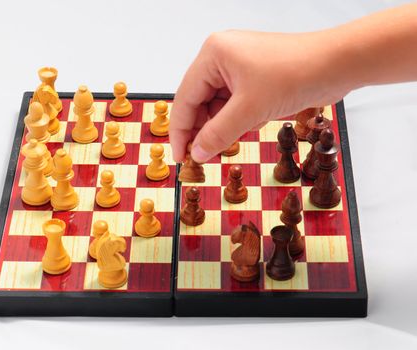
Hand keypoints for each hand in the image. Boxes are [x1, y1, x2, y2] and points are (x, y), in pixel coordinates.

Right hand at [169, 30, 350, 162]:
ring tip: (231, 141)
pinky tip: (252, 124)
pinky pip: (235, 103)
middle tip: (202, 157)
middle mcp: (222, 57)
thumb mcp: (250, 110)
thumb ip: (218, 134)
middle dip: (204, 130)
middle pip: (200, 101)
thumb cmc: (297, 72)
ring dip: (224, 125)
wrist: (339, 64)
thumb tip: (197, 152)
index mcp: (213, 54)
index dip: (180, 131)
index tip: (181, 157)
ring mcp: (239, 66)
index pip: (185, 97)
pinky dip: (240, 119)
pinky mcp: (254, 76)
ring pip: (218, 105)